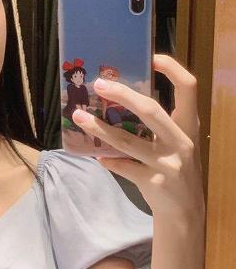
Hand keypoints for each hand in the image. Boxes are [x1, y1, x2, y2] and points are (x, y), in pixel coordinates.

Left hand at [71, 54, 204, 216]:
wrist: (186, 211)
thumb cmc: (174, 167)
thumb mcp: (174, 142)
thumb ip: (155, 125)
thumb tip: (116, 100)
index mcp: (188, 125)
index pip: (189, 88)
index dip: (172, 69)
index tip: (151, 57)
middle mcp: (182, 141)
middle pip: (151, 110)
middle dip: (123, 95)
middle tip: (99, 84)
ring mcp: (169, 163)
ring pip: (129, 141)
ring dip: (101, 128)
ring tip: (80, 117)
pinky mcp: (154, 183)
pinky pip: (124, 167)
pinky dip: (109, 161)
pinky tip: (97, 156)